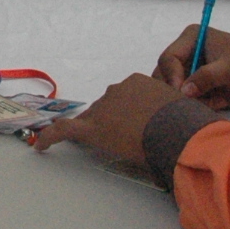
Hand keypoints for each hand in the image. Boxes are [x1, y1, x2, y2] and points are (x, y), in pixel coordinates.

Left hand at [30, 74, 190, 165]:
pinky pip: (64, 130)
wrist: (180, 132)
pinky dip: (50, 137)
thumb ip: (172, 110)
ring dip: (99, 131)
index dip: (125, 113)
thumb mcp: (183, 108)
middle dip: (113, 122)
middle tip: (128, 139)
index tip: (132, 124)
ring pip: (92, 120)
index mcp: (138, 82)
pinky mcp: (91, 128)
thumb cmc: (187, 123)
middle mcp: (117, 89)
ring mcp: (103, 107)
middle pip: (106, 108)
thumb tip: (179, 122)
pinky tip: (41, 146)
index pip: (123, 98)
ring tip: (115, 146)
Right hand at [152, 27, 229, 109]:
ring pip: (174, 91)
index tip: (181, 93)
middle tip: (193, 102)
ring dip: (188, 100)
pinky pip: (187, 101)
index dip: (171, 77)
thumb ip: (206, 77)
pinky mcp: (198, 87)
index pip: (168, 58)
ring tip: (211, 100)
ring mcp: (191, 72)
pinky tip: (217, 101)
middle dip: (177, 91)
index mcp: (191, 39)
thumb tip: (183, 92)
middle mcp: (187, 54)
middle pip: (164, 76)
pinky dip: (198, 105)